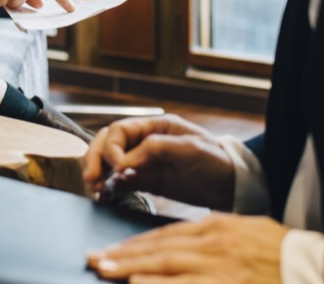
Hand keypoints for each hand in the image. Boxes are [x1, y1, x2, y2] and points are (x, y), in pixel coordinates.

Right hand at [82, 115, 235, 209]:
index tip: (117, 167)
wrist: (231, 185)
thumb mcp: (189, 148)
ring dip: (98, 174)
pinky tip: (106, 197)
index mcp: (154, 126)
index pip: (120, 130)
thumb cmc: (215, 159)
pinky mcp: (144, 182)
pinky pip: (118, 183)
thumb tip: (122, 162)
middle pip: (107, 144)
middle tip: (92, 179)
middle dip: (95, 159)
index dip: (112, 148)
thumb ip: (155, 149)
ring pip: (108, 164)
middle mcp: (144, 142)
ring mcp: (142, 162)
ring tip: (97, 190)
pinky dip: (109, 188)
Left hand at [87, 213, 288, 283]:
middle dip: (123, 253)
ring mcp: (219, 265)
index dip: (136, 242)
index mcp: (217, 226)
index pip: (166, 234)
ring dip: (130, 267)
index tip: (112, 248)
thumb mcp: (244, 232)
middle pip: (159, 247)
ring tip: (103, 269)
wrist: (314, 267)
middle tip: (93, 257)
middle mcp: (213, 242)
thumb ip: (214, 236)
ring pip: (166, 265)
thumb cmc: (280, 252)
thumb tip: (183, 245)